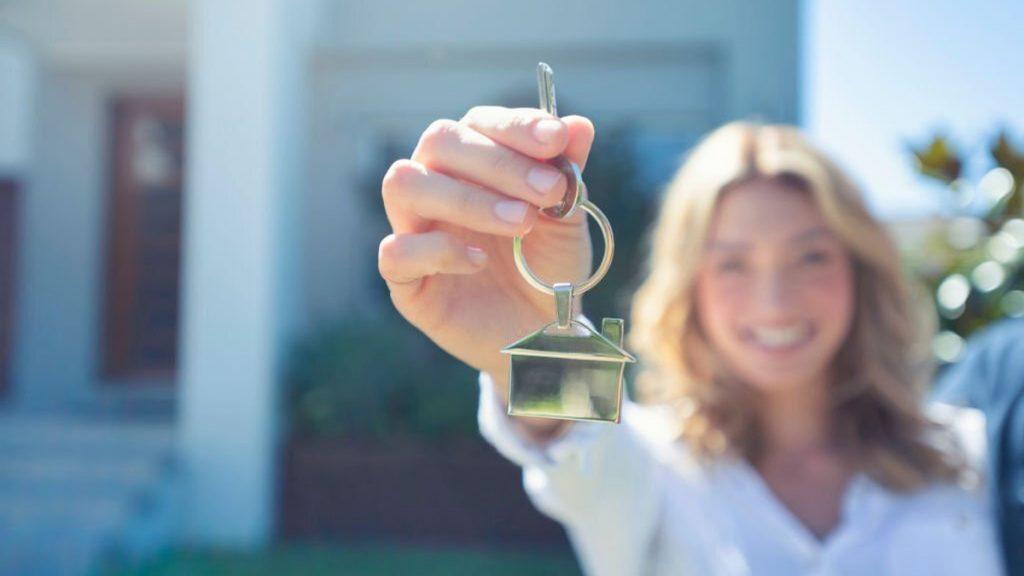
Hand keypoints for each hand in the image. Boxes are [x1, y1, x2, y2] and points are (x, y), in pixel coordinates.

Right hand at [378, 106, 595, 379]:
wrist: (544, 334)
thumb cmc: (548, 268)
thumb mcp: (568, 221)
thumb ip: (568, 175)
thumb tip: (579, 125)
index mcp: (473, 161)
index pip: (479, 122)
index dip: (515, 126)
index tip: (556, 139)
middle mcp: (436, 185)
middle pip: (439, 142)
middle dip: (499, 162)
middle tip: (549, 192)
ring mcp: (414, 229)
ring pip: (404, 184)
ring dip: (466, 198)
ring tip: (521, 224)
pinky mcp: (404, 279)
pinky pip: (396, 252)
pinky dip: (438, 250)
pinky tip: (479, 261)